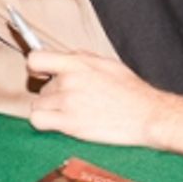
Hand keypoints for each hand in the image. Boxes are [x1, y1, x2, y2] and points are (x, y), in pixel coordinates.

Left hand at [25, 50, 163, 146]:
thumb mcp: (107, 63)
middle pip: (42, 87)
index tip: (41, 74)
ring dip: (50, 109)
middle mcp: (69, 81)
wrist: (147, 116)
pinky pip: (38, 121)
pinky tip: (58, 123)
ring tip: (70, 112)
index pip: (35, 59)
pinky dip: (44, 122)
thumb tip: (64, 57)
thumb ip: (82, 58)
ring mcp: (67, 102)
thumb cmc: (131, 91)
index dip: (36, 67)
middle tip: (74, 100)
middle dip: (54, 94)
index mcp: (77, 63)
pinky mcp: (69, 124)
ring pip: (38, 104)